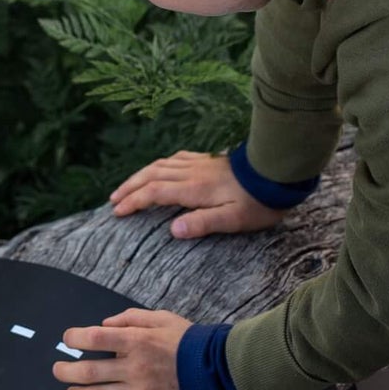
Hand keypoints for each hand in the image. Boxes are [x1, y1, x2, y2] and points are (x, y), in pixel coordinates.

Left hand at [53, 308, 190, 389]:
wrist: (220, 370)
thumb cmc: (190, 341)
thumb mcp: (161, 318)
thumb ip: (130, 318)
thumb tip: (104, 323)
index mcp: (135, 341)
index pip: (94, 338)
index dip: (74, 337)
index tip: (68, 339)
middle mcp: (134, 368)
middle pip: (88, 371)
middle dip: (66, 371)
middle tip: (58, 370)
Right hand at [109, 150, 285, 239]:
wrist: (275, 173)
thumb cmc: (257, 202)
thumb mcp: (233, 220)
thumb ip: (202, 223)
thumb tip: (173, 231)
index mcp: (194, 189)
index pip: (154, 193)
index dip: (133, 201)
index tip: (118, 211)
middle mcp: (190, 173)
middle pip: (150, 176)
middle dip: (129, 187)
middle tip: (113, 200)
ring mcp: (198, 164)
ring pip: (159, 165)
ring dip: (139, 175)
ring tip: (127, 186)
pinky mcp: (207, 159)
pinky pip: (174, 158)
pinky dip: (159, 164)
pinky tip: (158, 168)